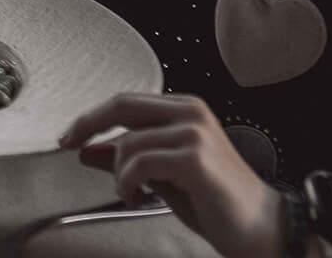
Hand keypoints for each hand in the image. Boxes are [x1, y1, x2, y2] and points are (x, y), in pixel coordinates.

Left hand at [58, 94, 288, 257]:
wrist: (263, 229)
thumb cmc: (216, 203)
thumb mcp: (162, 176)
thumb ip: (129, 159)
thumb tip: (86, 149)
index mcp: (185, 110)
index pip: (125, 101)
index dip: (92, 117)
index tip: (69, 135)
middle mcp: (191, 113)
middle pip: (121, 105)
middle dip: (86, 125)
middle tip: (68, 145)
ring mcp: (194, 133)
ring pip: (128, 142)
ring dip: (120, 174)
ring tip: (133, 194)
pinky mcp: (195, 158)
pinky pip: (138, 164)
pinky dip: (127, 184)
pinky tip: (138, 198)